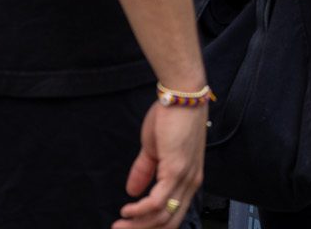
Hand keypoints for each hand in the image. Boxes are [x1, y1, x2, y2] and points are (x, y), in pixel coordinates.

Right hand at [115, 101, 204, 228]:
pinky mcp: (176, 170)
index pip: (174, 215)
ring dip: (138, 224)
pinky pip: (158, 201)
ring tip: (120, 224)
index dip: (151, 226)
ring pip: (162, 216)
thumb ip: (144, 171)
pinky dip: (141, 211)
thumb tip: (132, 191)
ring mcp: (185, 177)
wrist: (181, 95)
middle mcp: (190, 182)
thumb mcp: (155, 149)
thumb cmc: (172, 116)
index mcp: (187, 178)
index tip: (130, 226)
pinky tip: (128, 210)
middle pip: (169, 222)